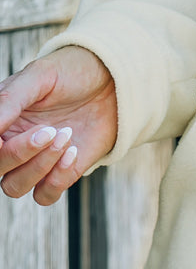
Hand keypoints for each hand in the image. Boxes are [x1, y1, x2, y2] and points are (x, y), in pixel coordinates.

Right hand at [0, 46, 117, 205]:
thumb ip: (9, 100)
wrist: (112, 82)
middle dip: (21, 152)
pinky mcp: (60, 173)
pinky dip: (57, 179)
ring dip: (39, 167)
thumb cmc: (71, 73)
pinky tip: (74, 150)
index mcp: (1, 120)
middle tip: (50, 130)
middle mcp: (11, 143)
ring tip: (65, 135)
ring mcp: (35, 161)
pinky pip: (44, 195)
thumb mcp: (40, 76)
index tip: (4, 138)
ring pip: (14, 187)